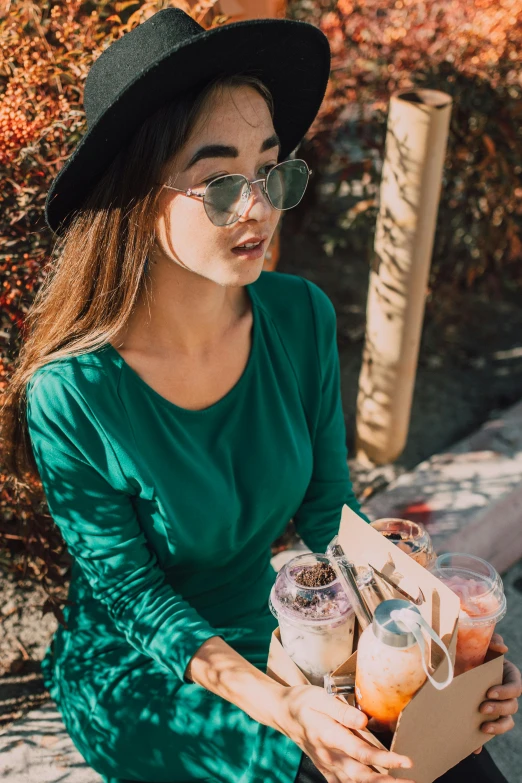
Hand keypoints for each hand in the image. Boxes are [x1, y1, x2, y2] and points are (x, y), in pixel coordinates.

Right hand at [276, 684, 413, 782]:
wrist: (283, 714)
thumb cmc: (304, 702)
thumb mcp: (320, 698)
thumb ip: (341, 710)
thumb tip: (364, 721)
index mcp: (329, 736)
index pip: (362, 752)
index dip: (385, 759)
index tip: (406, 761)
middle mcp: (330, 756)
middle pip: (362, 775)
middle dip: (388, 781)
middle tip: (411, 780)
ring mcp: (328, 766)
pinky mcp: (327, 770)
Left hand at [473, 634, 520, 753]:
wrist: (455, 665)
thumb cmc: (471, 653)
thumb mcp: (480, 645)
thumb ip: (492, 640)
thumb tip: (502, 646)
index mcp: (507, 676)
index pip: (516, 687)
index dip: (506, 691)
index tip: (490, 692)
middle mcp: (506, 694)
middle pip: (512, 706)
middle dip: (499, 708)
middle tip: (482, 707)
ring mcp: (498, 707)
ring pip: (507, 722)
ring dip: (497, 726)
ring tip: (483, 726)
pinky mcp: (488, 719)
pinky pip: (491, 733)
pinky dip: (483, 742)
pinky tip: (474, 747)